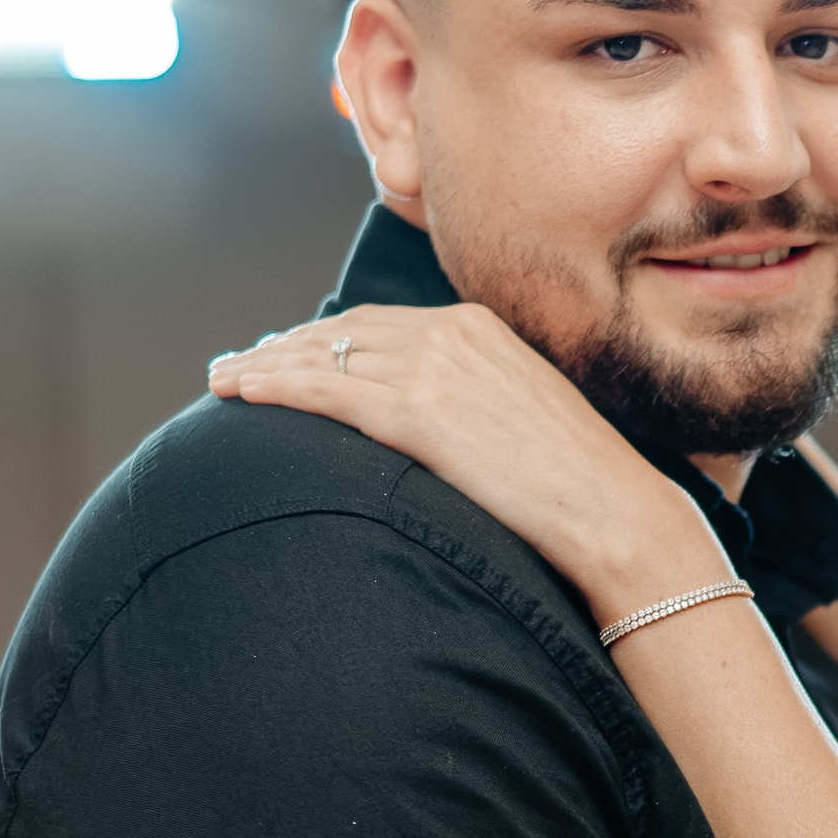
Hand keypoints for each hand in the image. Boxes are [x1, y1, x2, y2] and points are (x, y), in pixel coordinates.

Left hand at [207, 306, 718, 619]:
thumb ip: (475, 403)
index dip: (324, 339)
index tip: (288, 353)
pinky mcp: (418, 412)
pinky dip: (276, 386)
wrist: (615, 514)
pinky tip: (241, 394)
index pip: (380, 323)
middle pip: (342, 332)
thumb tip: (438, 429)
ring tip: (222, 382)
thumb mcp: (526, 419)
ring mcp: (433, 368)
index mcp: (479, 328)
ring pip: (322, 356)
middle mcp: (451, 333)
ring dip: (262, 366)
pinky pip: (327, 390)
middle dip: (282, 347)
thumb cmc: (583, 488)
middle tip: (237, 365)